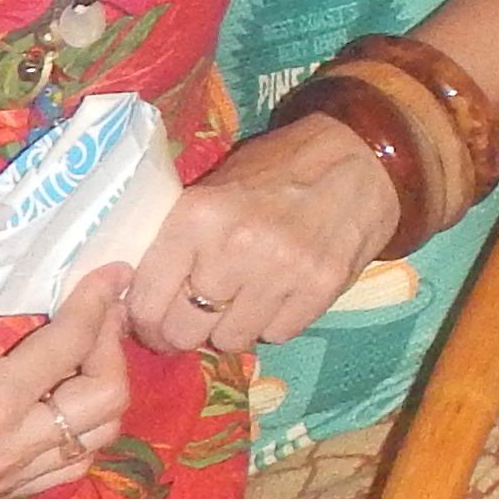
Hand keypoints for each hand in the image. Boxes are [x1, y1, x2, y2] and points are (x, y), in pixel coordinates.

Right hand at [0, 268, 135, 498]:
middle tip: (98, 312)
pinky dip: (73, 431)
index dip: (98, 301)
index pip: (72, 346)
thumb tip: (44, 271)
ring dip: (99, 394)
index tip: (111, 272)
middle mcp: (5, 455)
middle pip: (106, 403)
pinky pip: (59, 469)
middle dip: (111, 347)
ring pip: (92, 444)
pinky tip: (55, 397)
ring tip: (81, 354)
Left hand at [118, 111, 401, 355]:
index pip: (146, 301)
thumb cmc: (276, 170)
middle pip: (184, 331)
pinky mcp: (320, 289)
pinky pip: (277, 335)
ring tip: (242, 301)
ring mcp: (281, 272)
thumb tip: (140, 295)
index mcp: (196, 216)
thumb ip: (179, 240)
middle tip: (195, 319)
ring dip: (231, 327)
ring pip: (230, 341)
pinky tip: (279, 295)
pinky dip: (274, 322)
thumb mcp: (213, 190)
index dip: (144, 321)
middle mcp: (235, 247)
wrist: (358, 157)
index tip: (152, 321)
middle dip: (185, 330)